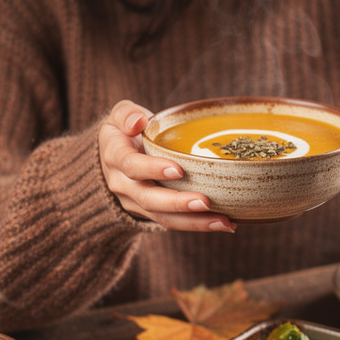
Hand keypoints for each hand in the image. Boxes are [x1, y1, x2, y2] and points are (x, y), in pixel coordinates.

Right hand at [98, 100, 235, 231]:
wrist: (115, 155)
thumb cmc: (126, 130)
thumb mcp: (120, 114)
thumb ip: (127, 114)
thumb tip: (137, 121)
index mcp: (115, 156)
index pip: (131, 165)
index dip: (152, 169)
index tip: (179, 170)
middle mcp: (122, 184)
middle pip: (148, 198)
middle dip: (177, 203)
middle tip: (205, 202)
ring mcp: (135, 202)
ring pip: (162, 217)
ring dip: (194, 222)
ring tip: (223, 221)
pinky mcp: (150, 214)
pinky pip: (173, 222)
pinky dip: (198, 225)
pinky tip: (225, 223)